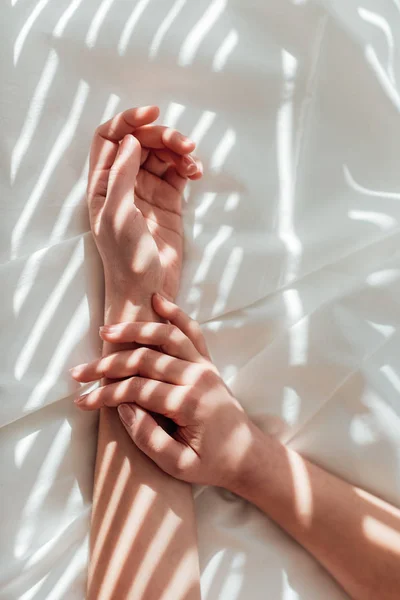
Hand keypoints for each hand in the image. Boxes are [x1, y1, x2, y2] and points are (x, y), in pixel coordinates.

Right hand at [70, 295, 255, 489]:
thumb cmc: (213, 464)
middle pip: (145, 360)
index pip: (138, 390)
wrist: (248, 455)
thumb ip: (149, 438)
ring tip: (107, 330)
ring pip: (166, 336)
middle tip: (79, 372)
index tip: (83, 400)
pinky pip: (192, 331)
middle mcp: (197, 377)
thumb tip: (123, 407)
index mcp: (189, 404)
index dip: (106, 394)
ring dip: (135, 330)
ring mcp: (204, 366)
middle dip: (108, 365)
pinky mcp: (207, 362)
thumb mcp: (179, 465)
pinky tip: (157, 300)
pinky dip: (175, 313)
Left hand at [87, 106, 201, 315]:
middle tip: (184, 145)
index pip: (109, 137)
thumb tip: (130, 139)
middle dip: (162, 136)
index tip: (152, 114)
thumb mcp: (117, 214)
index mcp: (102, 184)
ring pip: (162, 154)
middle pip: (141, 141)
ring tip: (193, 163)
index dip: (128, 120)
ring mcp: (147, 190)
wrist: (147, 289)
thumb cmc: (125, 258)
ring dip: (179, 150)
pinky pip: (178, 172)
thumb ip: (121, 175)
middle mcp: (123, 182)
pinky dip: (188, 166)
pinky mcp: (169, 201)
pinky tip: (196, 173)